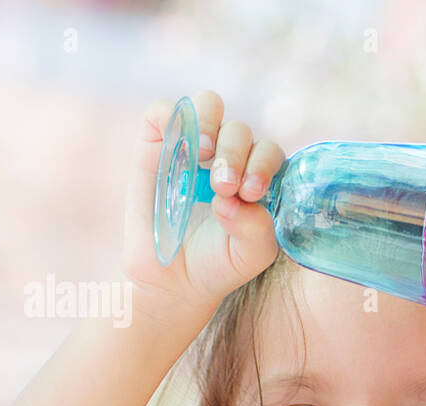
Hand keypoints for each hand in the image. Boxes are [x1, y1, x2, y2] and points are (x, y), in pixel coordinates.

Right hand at [121, 90, 285, 325]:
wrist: (172, 280)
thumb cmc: (218, 263)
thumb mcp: (249, 255)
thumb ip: (256, 230)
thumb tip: (236, 200)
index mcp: (256, 175)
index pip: (269, 151)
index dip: (264, 164)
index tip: (250, 193)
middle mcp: (228, 155)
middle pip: (240, 130)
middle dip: (235, 154)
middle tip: (224, 187)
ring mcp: (192, 146)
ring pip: (209, 104)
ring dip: (211, 124)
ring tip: (205, 156)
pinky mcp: (156, 144)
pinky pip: (164, 110)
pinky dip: (174, 115)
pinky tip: (179, 147)